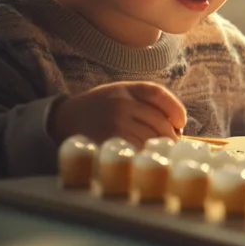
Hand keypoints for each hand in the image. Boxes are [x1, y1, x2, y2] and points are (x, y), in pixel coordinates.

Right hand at [50, 81, 186, 145]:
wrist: (64, 118)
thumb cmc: (100, 108)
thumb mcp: (120, 93)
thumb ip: (145, 101)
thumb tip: (177, 126)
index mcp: (126, 89)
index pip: (159, 95)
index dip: (175, 110)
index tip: (180, 123)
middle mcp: (121, 104)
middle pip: (159, 122)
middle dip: (169, 136)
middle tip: (170, 144)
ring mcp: (115, 123)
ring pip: (150, 138)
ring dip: (158, 148)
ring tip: (156, 151)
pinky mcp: (109, 142)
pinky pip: (137, 150)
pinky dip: (144, 155)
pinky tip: (142, 156)